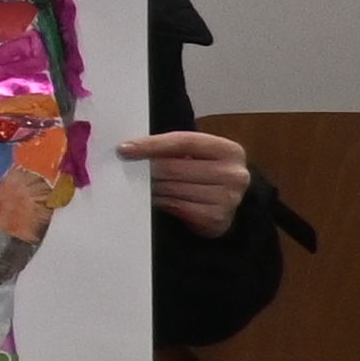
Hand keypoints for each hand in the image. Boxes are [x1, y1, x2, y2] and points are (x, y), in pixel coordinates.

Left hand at [124, 129, 251, 237]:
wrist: (228, 203)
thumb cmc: (205, 172)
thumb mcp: (199, 155)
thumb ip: (174, 148)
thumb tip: (131, 148)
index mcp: (230, 151)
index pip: (184, 142)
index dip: (152, 144)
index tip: (125, 149)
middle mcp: (234, 174)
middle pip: (174, 168)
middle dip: (148, 169)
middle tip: (127, 169)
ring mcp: (228, 199)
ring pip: (172, 189)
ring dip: (152, 188)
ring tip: (143, 185)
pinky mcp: (216, 219)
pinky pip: (176, 208)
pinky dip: (162, 203)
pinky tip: (158, 199)